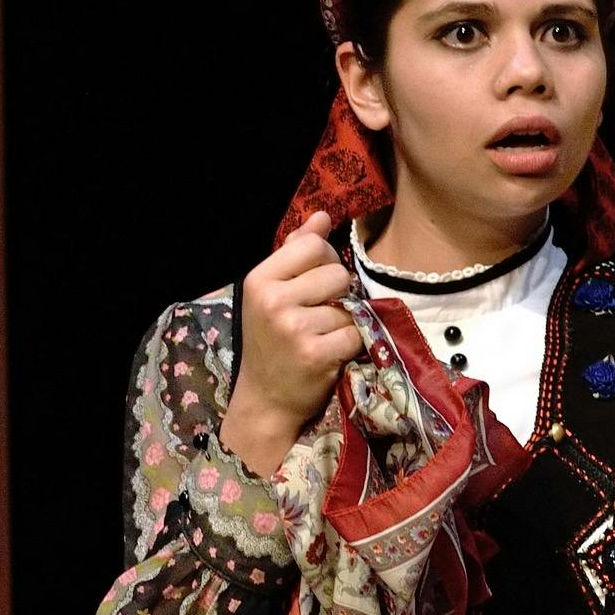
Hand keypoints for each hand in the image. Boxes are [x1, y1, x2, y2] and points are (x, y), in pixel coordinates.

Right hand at [222, 209, 362, 476]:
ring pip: (349, 305)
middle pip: (338, 271)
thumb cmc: (270, 340)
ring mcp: (294, 328)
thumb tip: (322, 216)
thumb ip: (295, 251)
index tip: (317, 281)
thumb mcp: (271, 292)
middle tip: (322, 313)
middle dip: (339, 292)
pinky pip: (355, 333)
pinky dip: (350, 344)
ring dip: (344, 321)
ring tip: (323, 335)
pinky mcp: (316, 354)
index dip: (325, 260)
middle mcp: (273, 300)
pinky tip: (331, 352)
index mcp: (260, 280)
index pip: (312, 245)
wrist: (265, 399)